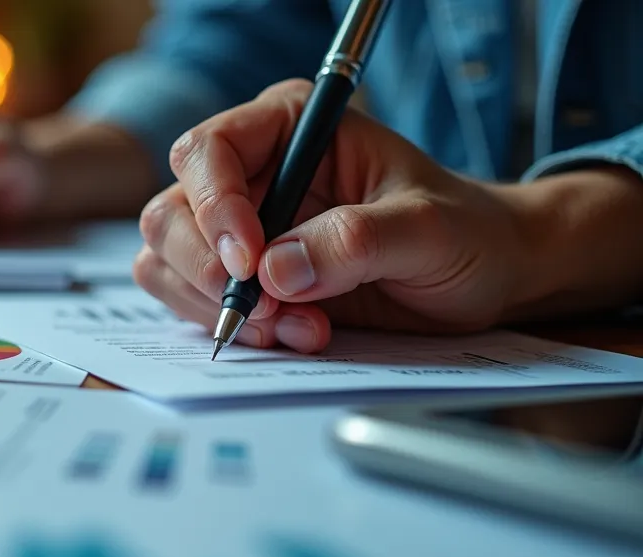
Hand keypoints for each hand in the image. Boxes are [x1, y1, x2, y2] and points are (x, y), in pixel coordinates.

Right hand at [134, 79, 535, 352]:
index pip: (209, 151)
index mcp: (287, 127)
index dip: (215, 206)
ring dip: (219, 308)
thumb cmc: (464, 233)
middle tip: (266, 311)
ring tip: (299, 327)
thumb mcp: (428, 230)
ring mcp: (235, 229)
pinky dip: (233, 330)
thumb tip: (276, 270)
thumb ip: (356, 241)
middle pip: (171, 213)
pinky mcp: (238, 281)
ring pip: (168, 263)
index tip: (251, 261)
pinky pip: (190, 304)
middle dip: (209, 271)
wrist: (483, 277)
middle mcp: (248, 173)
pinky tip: (295, 334)